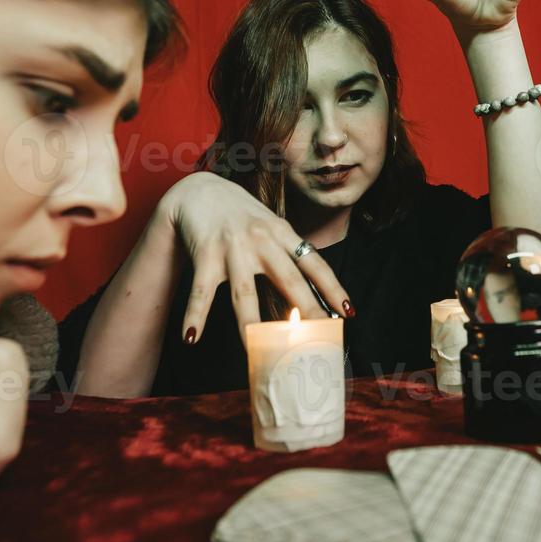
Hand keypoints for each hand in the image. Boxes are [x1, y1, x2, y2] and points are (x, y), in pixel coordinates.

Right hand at [159, 172, 353, 338]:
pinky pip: (201, 291)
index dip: (333, 288)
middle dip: (306, 310)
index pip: (314, 263)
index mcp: (281, 233)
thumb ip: (286, 253)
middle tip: (318, 338)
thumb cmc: (239, 215)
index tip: (348, 312)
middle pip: (288, 280)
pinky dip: (195, 315)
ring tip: (257, 350)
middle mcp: (261, 239)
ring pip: (244, 292)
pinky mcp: (205, 253)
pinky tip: (192, 336)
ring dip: (250, 324)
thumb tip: (308, 294)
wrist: (197, 190)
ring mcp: (233, 247)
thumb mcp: (269, 225)